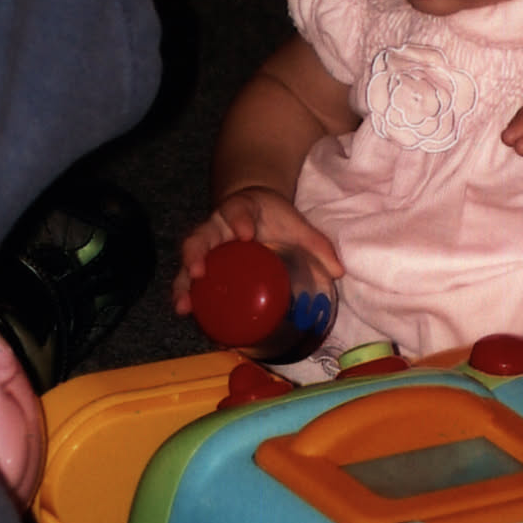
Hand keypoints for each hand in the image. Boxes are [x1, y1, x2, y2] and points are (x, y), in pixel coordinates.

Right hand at [173, 188, 343, 314]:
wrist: (250, 206)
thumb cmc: (273, 219)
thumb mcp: (295, 225)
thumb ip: (316, 245)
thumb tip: (338, 272)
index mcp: (241, 210)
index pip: (236, 212)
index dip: (238, 220)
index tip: (244, 233)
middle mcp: (217, 227)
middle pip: (199, 238)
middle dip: (196, 255)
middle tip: (197, 273)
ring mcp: (206, 246)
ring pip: (189, 261)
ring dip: (183, 283)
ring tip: (184, 306)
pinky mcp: (203, 262)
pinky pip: (191, 278)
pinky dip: (188, 295)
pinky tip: (189, 315)